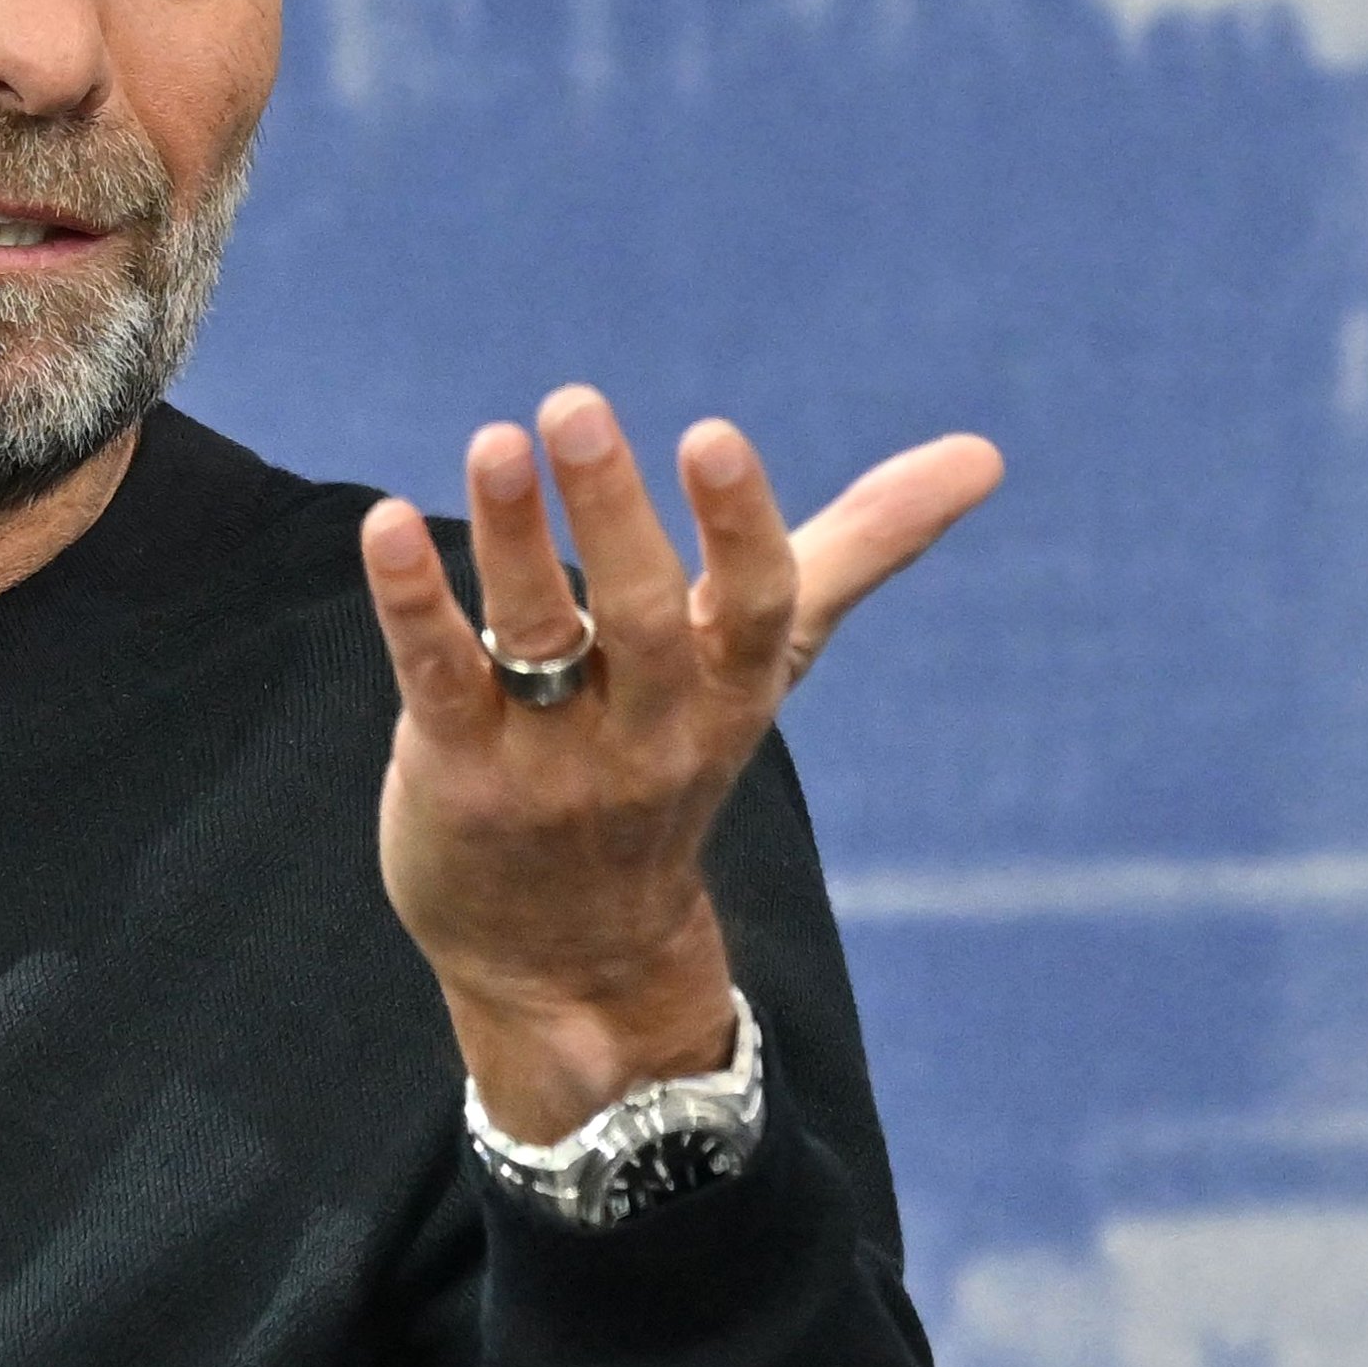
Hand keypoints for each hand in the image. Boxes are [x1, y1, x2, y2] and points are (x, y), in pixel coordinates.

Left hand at [356, 387, 1001, 1140]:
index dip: (740, 526)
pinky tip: (385, 524)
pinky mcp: (456, 774)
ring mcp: (551, 760)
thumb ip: (860, 549)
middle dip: (610, 512)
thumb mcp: (767, 666)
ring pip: (536, 639)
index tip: (713, 436)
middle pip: (643, 617)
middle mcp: (652, 730)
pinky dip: (411, 602)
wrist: (572, 961)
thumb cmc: (673, 765)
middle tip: (576, 405)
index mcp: (732, 693)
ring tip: (495, 442)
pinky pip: (434, 678)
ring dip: (513, 539)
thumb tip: (983, 456)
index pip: (757, 609)